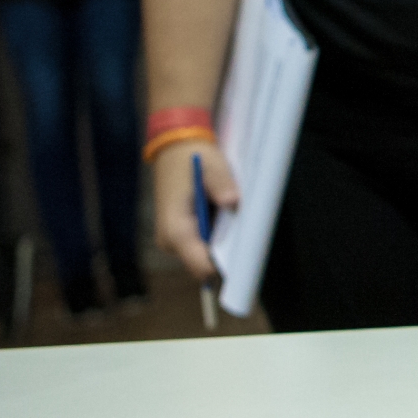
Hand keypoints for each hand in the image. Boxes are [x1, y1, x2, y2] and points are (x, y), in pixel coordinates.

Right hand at [152, 137, 237, 279]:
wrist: (175, 149)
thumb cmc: (193, 157)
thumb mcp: (212, 165)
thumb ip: (221, 185)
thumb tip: (232, 202)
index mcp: (176, 228)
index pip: (202, 266)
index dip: (226, 268)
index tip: (247, 259)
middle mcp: (170, 241)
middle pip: (205, 265)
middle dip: (227, 255)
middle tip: (246, 234)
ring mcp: (173, 240)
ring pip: (204, 257)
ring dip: (222, 245)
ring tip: (234, 222)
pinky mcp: (180, 236)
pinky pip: (202, 246)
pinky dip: (216, 237)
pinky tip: (225, 219)